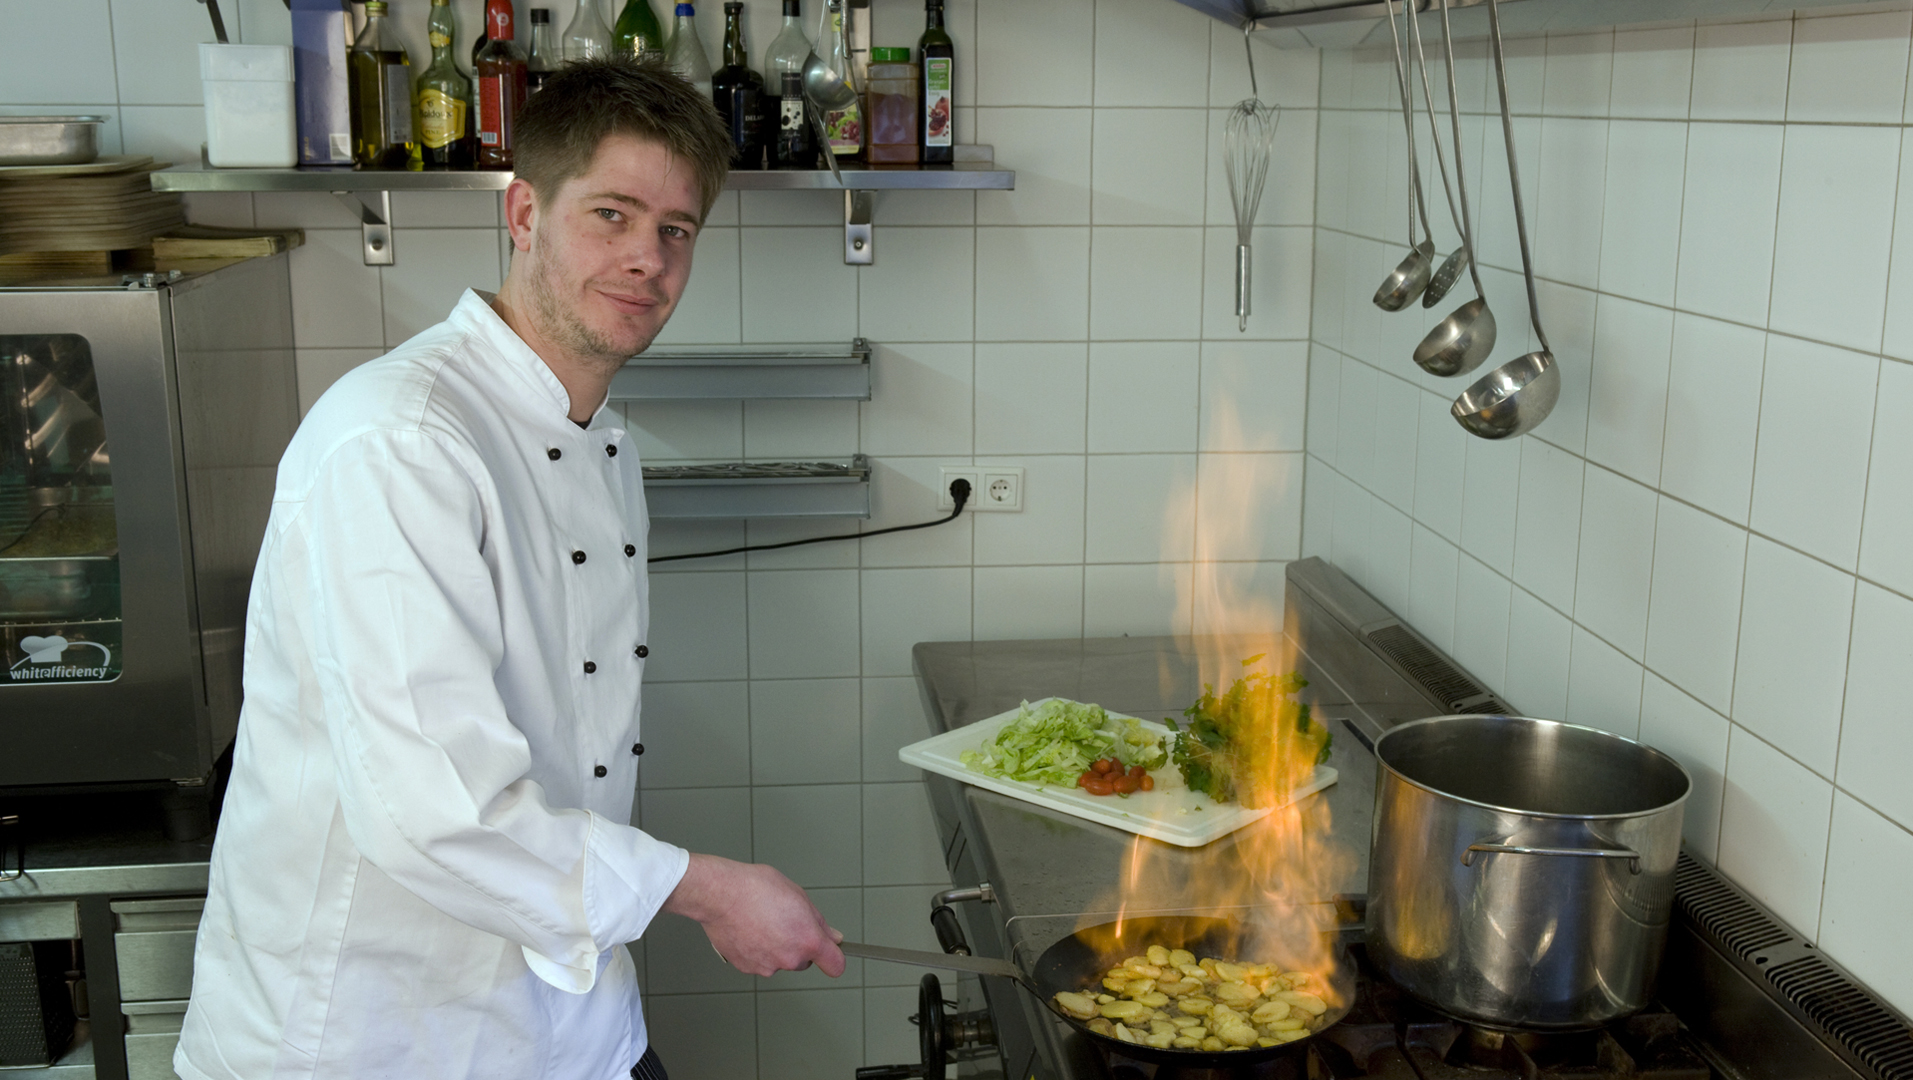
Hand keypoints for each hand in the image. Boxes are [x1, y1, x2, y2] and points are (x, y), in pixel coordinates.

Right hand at [662, 854, 845, 977]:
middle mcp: (790, 958)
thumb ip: (818, 922)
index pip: (835, 966)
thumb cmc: (756, 888)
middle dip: (799, 945)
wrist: (720, 894)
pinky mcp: (747, 968)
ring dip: (776, 947)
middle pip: (804, 961)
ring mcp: (767, 966)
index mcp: (808, 940)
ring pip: (780, 961)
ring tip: (762, 922)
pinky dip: (757, 950)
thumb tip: (832, 936)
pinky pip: (759, 961)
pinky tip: (749, 930)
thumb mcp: (798, 895)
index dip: (834, 957)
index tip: (831, 951)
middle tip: (785, 921)